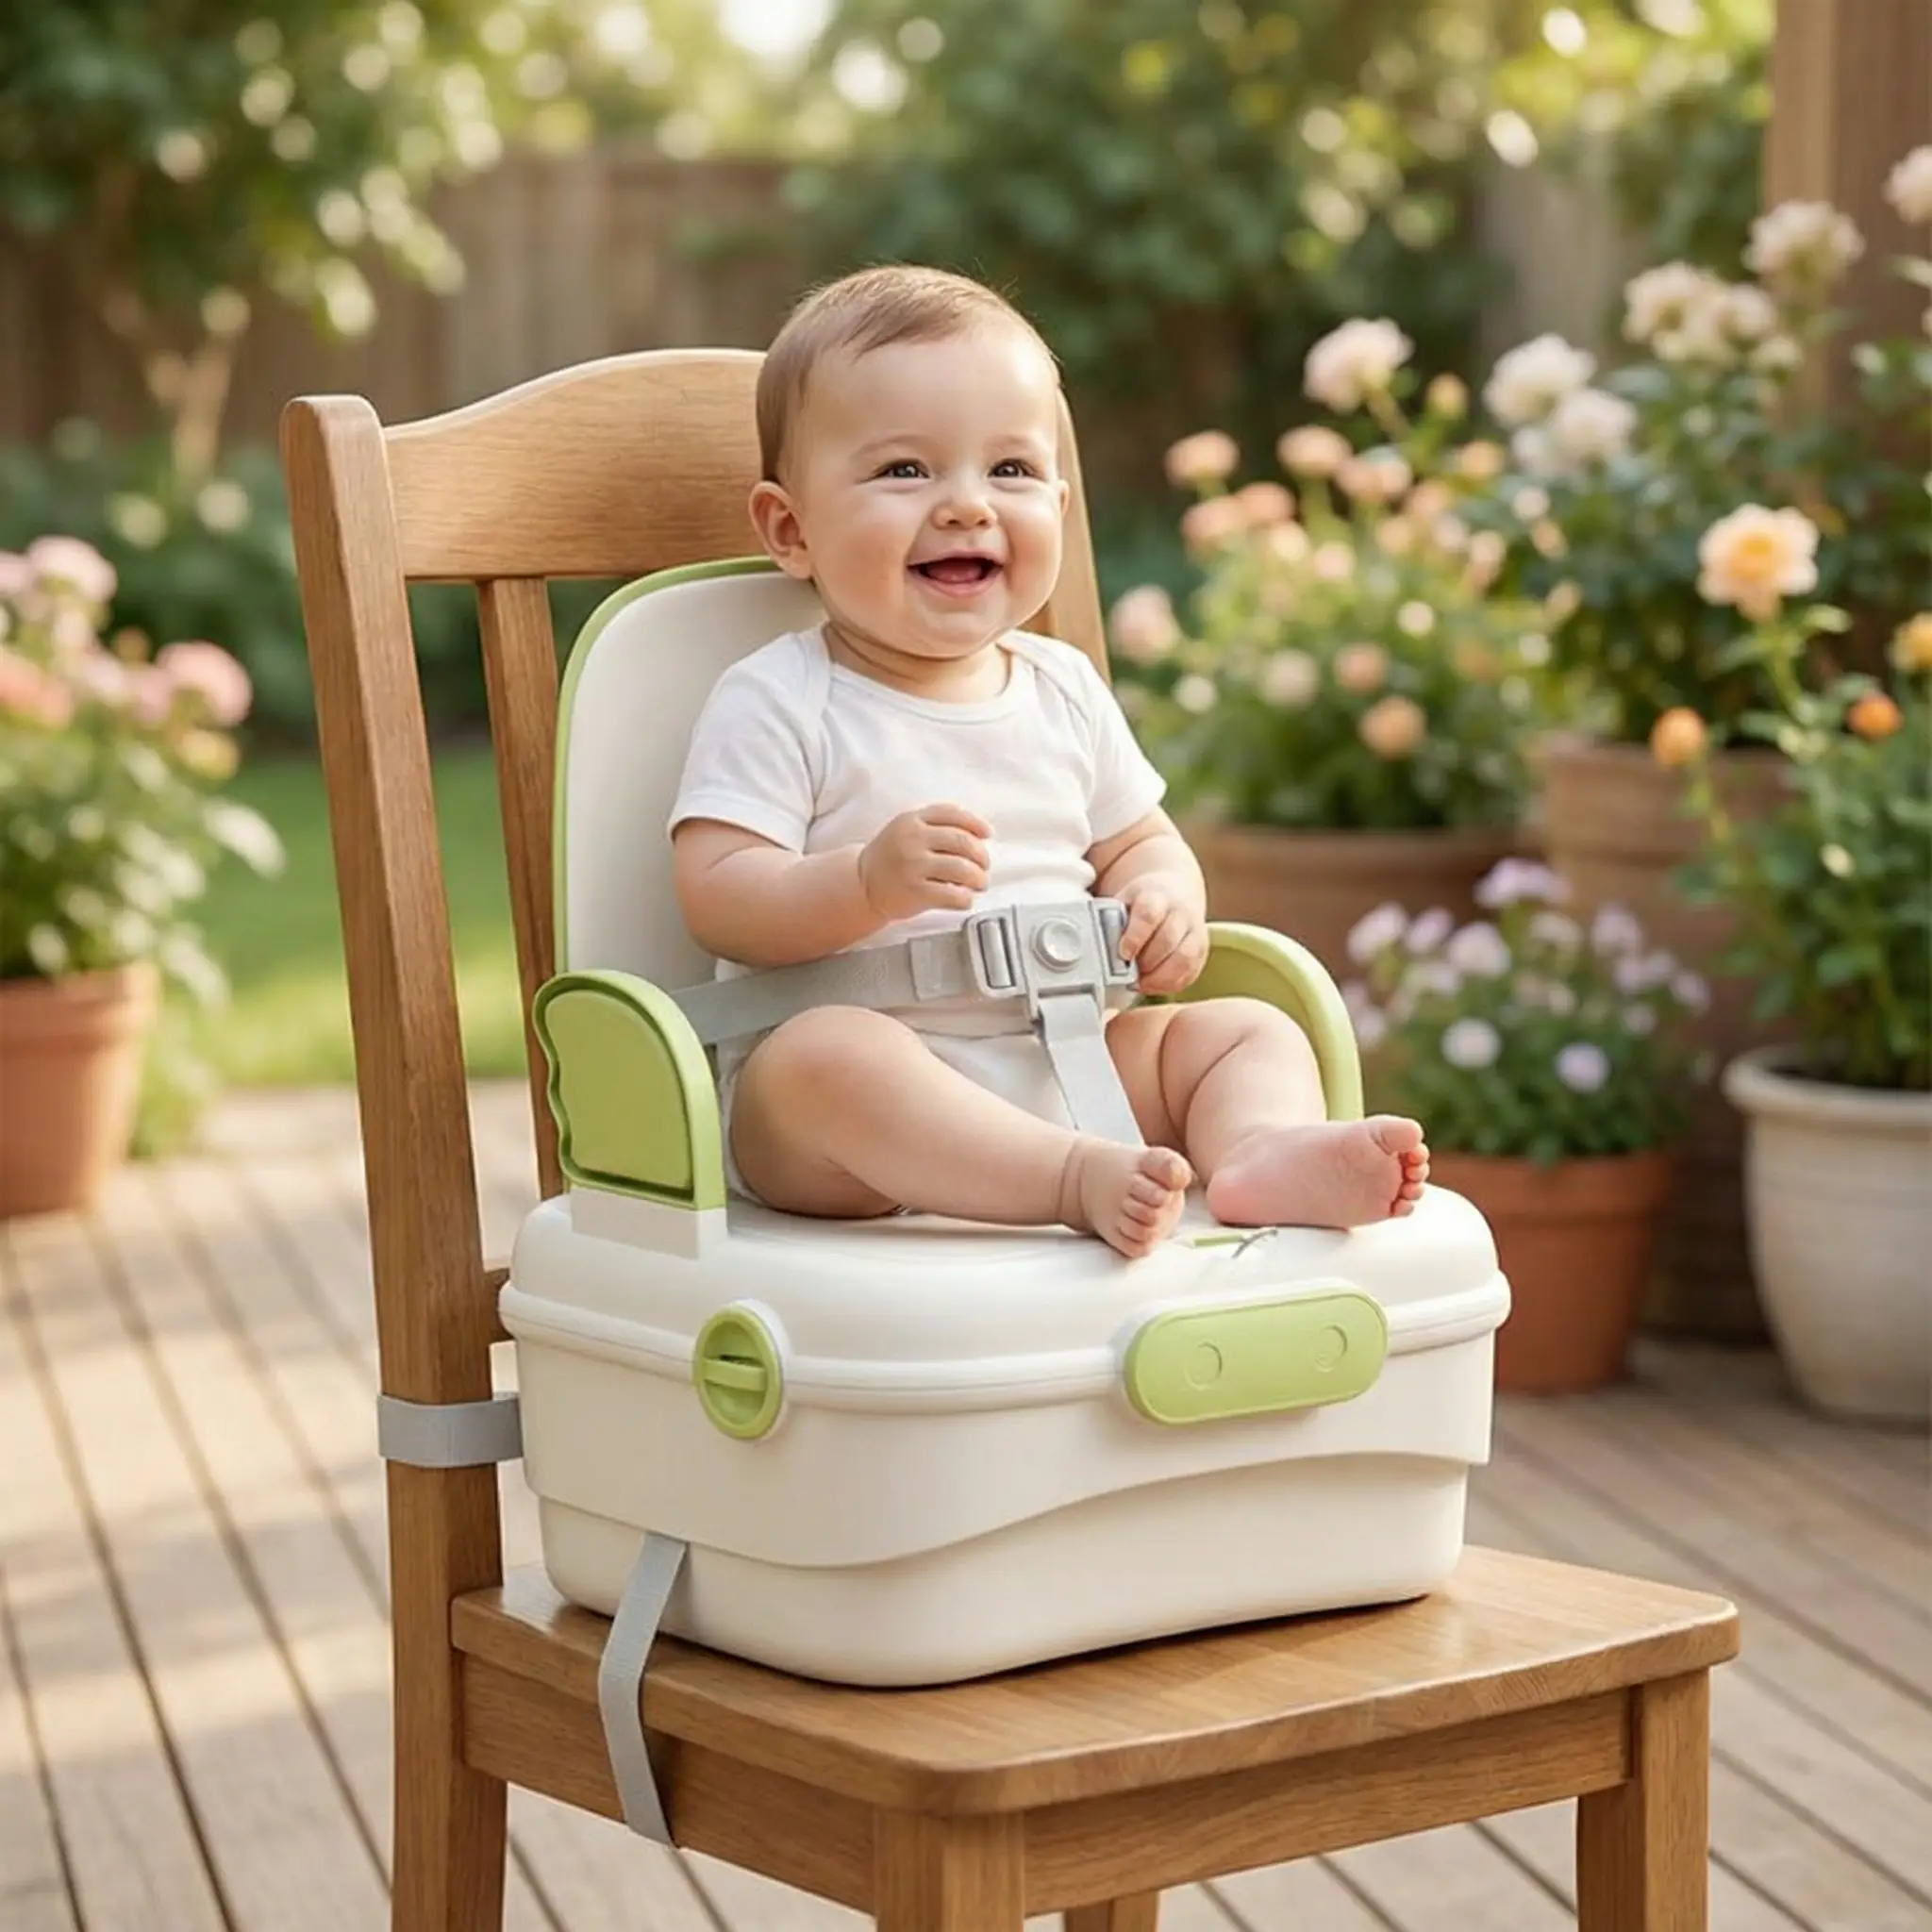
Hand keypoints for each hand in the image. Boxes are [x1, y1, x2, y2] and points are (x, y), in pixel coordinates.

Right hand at [858, 803, 991, 919]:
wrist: (863, 883)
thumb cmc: (893, 855)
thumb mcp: (907, 829)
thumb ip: (937, 824)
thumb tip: (980, 833)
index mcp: (912, 820)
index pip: (953, 814)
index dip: (976, 823)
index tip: (987, 834)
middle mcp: (912, 840)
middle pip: (962, 842)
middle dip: (981, 855)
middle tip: (984, 866)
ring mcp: (913, 866)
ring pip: (962, 869)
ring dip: (978, 878)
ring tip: (980, 884)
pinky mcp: (915, 892)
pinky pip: (952, 895)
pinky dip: (965, 899)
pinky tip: (965, 899)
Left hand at [1116, 876, 1207, 993]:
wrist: (1175, 891)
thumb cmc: (1142, 902)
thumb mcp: (1123, 901)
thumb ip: (1112, 922)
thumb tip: (1097, 947)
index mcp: (1156, 896)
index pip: (1148, 915)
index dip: (1135, 937)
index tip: (1123, 954)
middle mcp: (1180, 911)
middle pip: (1167, 940)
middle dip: (1146, 963)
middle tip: (1127, 974)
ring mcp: (1195, 930)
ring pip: (1184, 958)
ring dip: (1160, 977)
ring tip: (1140, 983)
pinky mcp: (1202, 949)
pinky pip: (1191, 972)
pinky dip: (1171, 984)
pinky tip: (1154, 984)